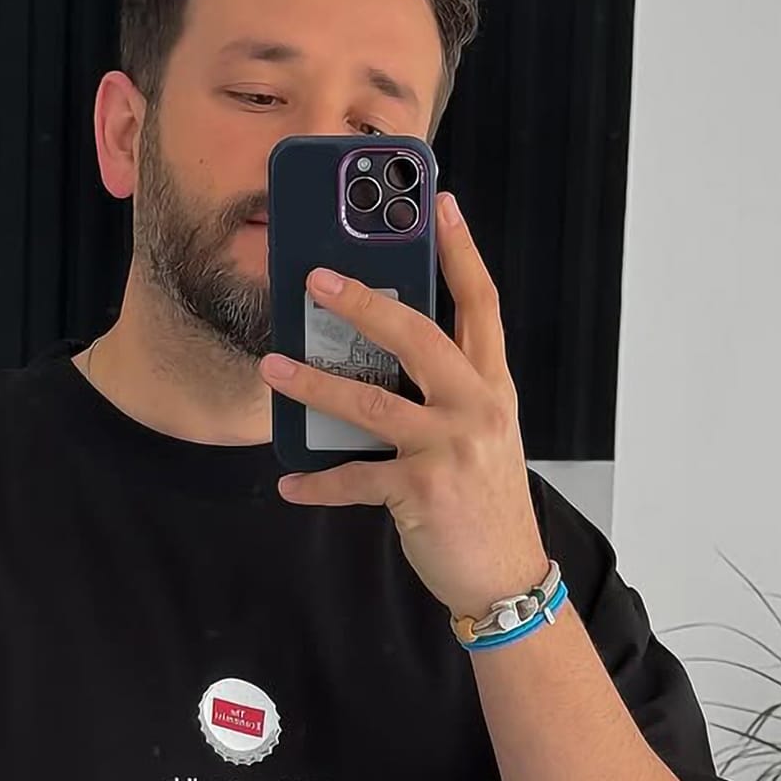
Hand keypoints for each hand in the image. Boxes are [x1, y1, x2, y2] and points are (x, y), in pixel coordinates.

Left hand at [260, 189, 549, 619]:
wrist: (507, 576)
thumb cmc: (486, 501)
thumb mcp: (483, 434)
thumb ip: (448, 392)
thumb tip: (384, 355)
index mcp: (492, 386)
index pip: (480, 305)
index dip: (460, 251)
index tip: (438, 204)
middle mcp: (476, 407)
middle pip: (417, 335)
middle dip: (363, 301)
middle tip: (316, 277)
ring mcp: (450, 447)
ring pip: (371, 401)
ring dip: (313, 383)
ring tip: (272, 368)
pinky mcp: (421, 490)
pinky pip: (354, 479)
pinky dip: (318, 483)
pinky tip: (291, 482)